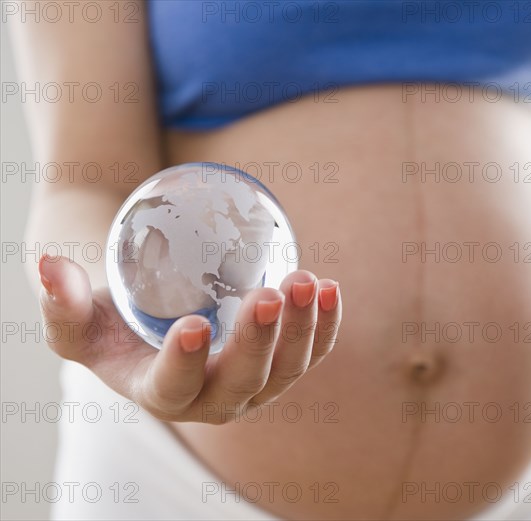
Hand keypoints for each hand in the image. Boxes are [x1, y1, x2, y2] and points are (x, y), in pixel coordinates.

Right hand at [37, 255, 340, 423]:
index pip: (173, 389)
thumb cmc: (116, 320)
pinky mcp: (282, 361)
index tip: (192, 325)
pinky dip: (325, 324)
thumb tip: (50, 266)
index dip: (183, 364)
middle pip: (243, 382)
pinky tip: (329, 288)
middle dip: (256, 342)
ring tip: (306, 281)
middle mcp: (215, 398)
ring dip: (301, 328)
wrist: (159, 316)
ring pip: (287, 369)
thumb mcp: (79, 318)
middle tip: (265, 294)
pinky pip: (311, 350)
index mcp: (162, 393)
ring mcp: (255, 383)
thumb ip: (61, 304)